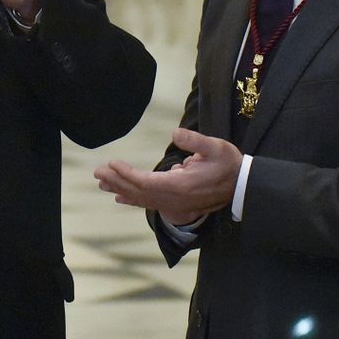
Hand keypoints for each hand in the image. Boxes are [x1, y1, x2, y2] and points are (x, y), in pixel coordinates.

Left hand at [93, 128, 242, 222]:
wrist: (242, 187)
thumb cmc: (228, 164)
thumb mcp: (215, 147)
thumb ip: (195, 141)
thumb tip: (175, 133)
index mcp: (180, 186)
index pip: (145, 182)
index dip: (126, 174)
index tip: (111, 164)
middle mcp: (174, 199)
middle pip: (138, 192)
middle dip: (117, 182)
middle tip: (97, 172)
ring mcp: (174, 205)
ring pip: (141, 199)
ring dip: (121, 190)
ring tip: (102, 183)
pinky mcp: (176, 205)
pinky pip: (149, 203)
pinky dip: (132, 200)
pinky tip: (120, 198)